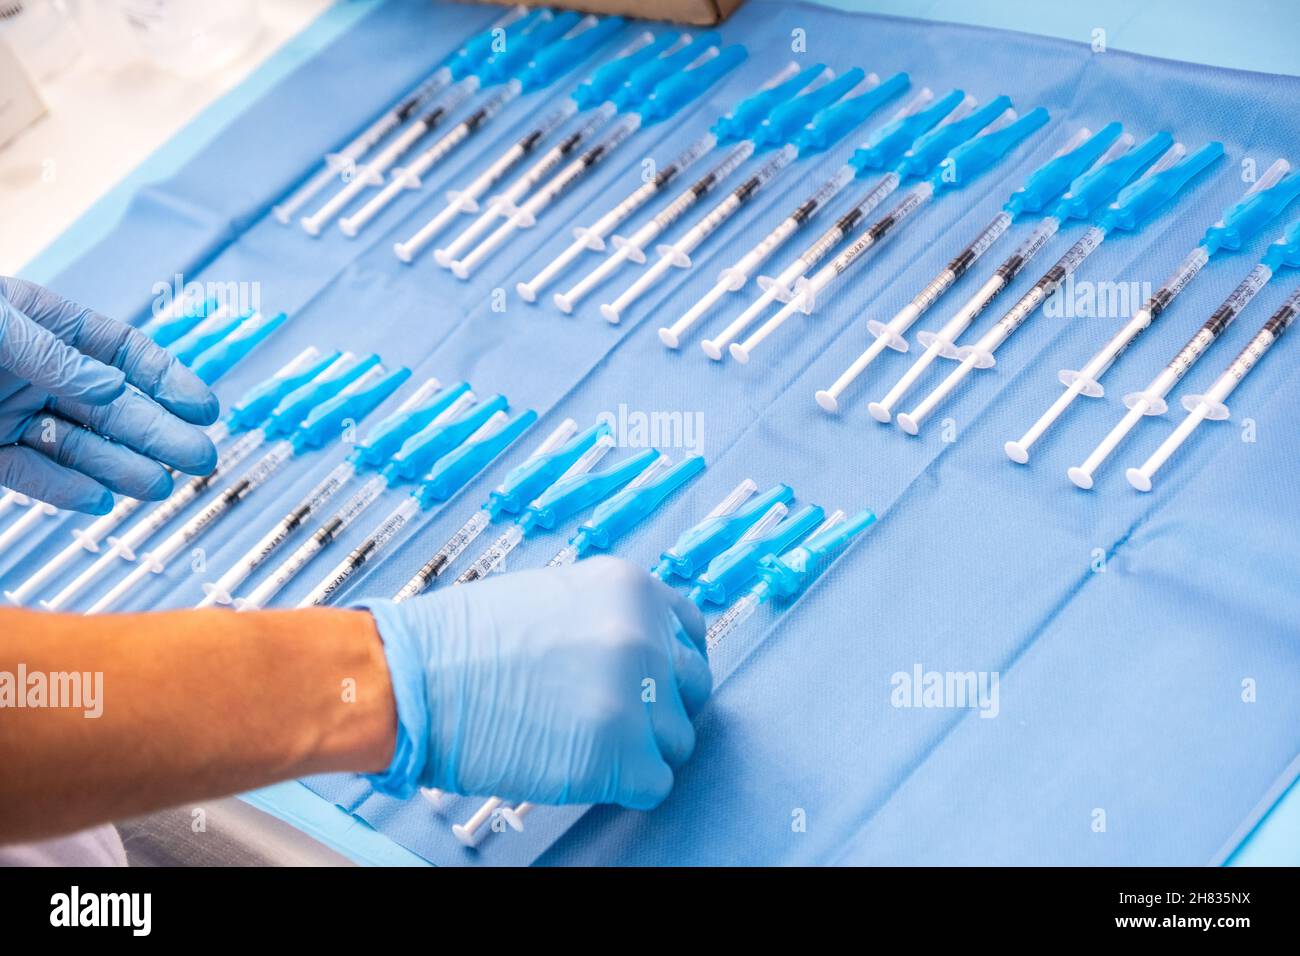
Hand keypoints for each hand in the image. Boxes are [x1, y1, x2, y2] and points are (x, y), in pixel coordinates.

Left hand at [0, 276, 218, 512]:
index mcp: (42, 327)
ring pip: (77, 447)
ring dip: (120, 467)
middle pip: (111, 407)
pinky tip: (98, 499)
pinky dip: (62, 490)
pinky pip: (30, 476)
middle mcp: (33, 373)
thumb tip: (113, 389)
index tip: (203, 408)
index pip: (120, 353)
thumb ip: (53, 357)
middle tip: (199, 457)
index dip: (166, 379)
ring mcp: (9, 415)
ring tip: (157, 486)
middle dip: (158, 433)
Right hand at [365, 556, 711, 809]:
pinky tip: (581, 768)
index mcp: (629, 589)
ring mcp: (635, 695)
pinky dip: (624, 786)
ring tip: (581, 742)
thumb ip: (606, 618)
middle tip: (612, 719)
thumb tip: (638, 654)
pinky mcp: (620, 753)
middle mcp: (643, 635)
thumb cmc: (460, 643)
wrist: (410, 679)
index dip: (668, 664)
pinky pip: (656, 784)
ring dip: (638, 749)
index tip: (651, 683)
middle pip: (693, 688)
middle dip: (658, 708)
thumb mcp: (551, 596)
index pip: (690, 631)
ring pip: (677, 740)